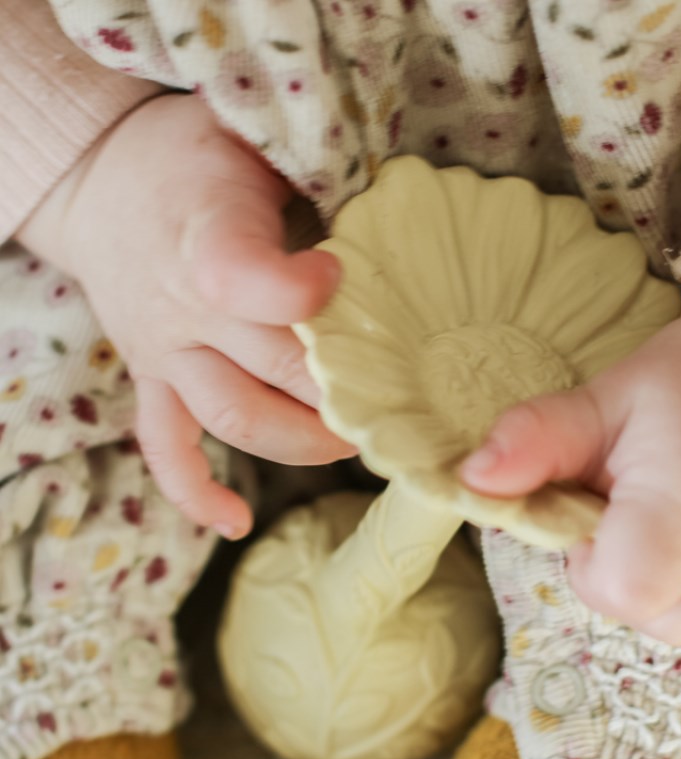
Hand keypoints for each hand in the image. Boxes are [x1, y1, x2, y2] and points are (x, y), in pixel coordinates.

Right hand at [17, 93, 355, 538]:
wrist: (101, 179)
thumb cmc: (192, 156)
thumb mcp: (250, 136)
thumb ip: (315, 178)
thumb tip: (396, 226)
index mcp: (209, 236)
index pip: (248, 282)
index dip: (303, 293)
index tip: (342, 279)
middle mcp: (184, 308)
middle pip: (271, 370)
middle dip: (342, 394)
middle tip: (401, 403)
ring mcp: (165, 352)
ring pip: (233, 417)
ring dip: (299, 443)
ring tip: (354, 444)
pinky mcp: (152, 378)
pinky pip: (165, 447)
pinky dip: (197, 491)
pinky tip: (234, 521)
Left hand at [459, 287, 680, 679]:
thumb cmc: (680, 387)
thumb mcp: (601, 400)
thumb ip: (534, 440)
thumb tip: (472, 481)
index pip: (625, 589)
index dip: (592, 570)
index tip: (595, 527)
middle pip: (660, 620)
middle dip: (627, 583)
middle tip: (635, 524)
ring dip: (674, 597)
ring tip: (678, 533)